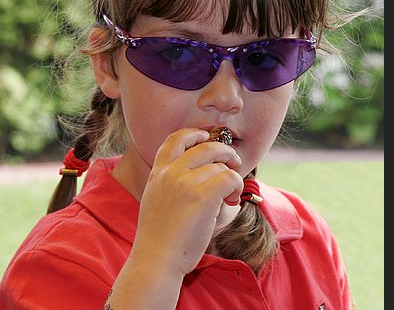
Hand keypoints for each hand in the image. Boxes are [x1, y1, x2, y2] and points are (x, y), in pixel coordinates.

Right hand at [131, 128, 242, 276]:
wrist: (156, 260)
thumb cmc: (160, 237)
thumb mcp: (157, 198)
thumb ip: (172, 180)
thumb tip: (205, 170)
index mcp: (158, 172)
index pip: (175, 139)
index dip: (193, 133)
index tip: (205, 136)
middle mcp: (171, 172)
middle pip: (205, 147)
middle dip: (225, 151)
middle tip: (234, 163)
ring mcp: (186, 182)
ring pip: (220, 166)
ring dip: (232, 178)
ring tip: (231, 195)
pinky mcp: (202, 195)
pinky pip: (229, 178)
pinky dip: (236, 186)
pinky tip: (233, 200)